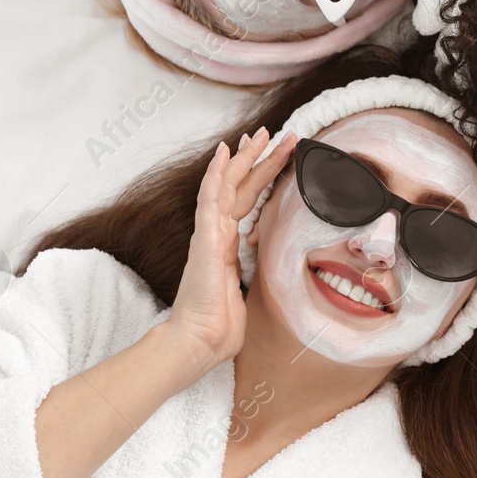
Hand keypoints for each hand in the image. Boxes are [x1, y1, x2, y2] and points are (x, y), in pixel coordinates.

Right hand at [166, 127, 297, 369]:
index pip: (246, 203)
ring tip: (259, 134)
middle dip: (258, 160)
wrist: (200, 344)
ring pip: (227, 186)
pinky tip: (225, 153)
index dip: (261, 179)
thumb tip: (264, 272)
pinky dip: (216, 174)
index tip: (276, 156)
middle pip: (240, 188)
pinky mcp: (204, 240)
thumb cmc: (219, 329)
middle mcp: (217, 235)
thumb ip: (251, 276)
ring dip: (244, 159)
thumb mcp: (246, 296)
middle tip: (274, 133)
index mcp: (226, 247)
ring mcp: (209, 235)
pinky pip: (209, 200)